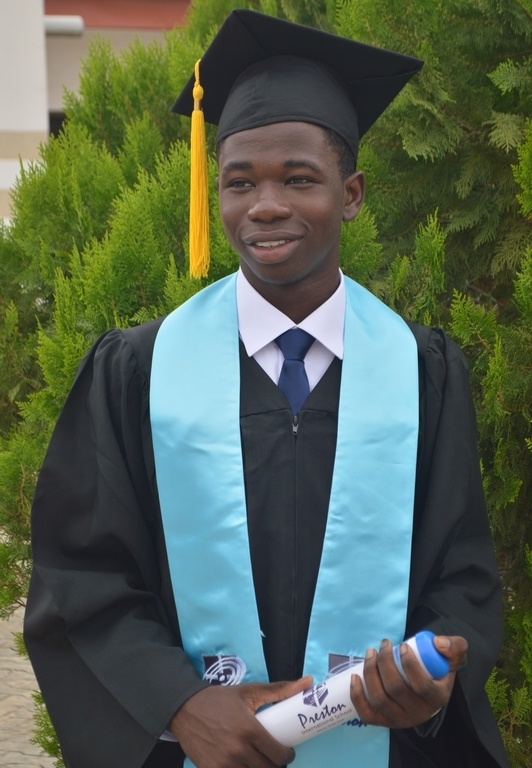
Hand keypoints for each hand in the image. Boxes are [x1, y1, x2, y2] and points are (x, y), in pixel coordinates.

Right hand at [170, 676, 311, 767]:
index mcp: (250, 730)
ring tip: (257, 759)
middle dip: (274, 763)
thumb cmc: (220, 699)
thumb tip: (309, 682)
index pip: (279, 755)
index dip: (286, 755)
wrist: (185, 708)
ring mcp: (224, 764)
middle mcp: (238, 750)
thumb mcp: (249, 691)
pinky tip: (241, 764)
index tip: (285, 751)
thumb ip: (279, 690)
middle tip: (271, 754)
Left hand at [350, 635, 467, 728]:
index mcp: (437, 698)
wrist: (429, 686)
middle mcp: (418, 713)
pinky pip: (367, 715)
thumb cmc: (438, 668)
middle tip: (384, 644)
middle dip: (385, 663)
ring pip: (379, 700)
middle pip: (396, 689)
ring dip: (370, 673)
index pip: (421, 685)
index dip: (409, 664)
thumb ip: (454, 646)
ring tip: (370, 653)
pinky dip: (357, 697)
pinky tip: (355, 677)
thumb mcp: (453, 655)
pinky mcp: (384, 721)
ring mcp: (399, 719)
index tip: (402, 645)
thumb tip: (437, 643)